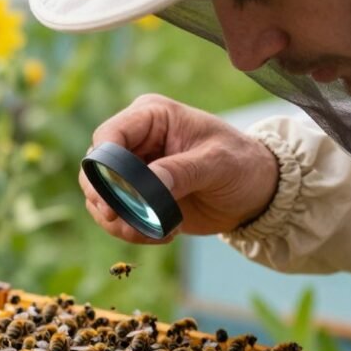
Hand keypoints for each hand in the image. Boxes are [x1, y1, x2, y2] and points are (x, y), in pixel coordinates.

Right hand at [79, 94, 279, 243]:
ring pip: (99, 197)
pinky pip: (115, 216)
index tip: (113, 196)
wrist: (256, 194)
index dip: (104, 165)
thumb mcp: (218, 163)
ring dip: (120, 221)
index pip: (109, 135)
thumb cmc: (243, 165)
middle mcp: (136, 140)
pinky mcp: (137, 197)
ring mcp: (133, 170)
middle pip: (95, 169)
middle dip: (106, 199)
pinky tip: (164, 233)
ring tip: (155, 231)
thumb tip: (147, 185)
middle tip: (124, 219)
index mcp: (152, 116)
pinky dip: (131, 231)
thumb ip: (182, 171)